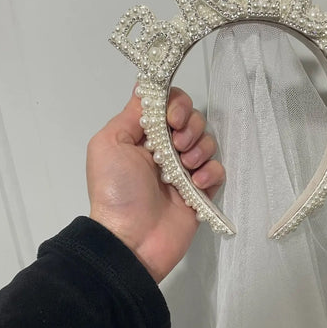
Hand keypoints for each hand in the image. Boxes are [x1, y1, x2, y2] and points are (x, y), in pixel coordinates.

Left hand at [87, 86, 223, 282]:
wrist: (130, 239)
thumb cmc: (116, 190)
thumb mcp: (109, 144)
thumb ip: (131, 114)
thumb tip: (147, 88)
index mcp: (143, 136)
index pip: (169, 105)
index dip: (176, 104)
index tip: (171, 119)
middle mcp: (165, 150)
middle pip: (192, 120)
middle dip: (190, 127)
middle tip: (177, 146)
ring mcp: (185, 171)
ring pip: (207, 143)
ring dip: (199, 149)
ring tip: (184, 168)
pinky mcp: (201, 193)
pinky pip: (217, 171)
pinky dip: (210, 172)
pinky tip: (195, 184)